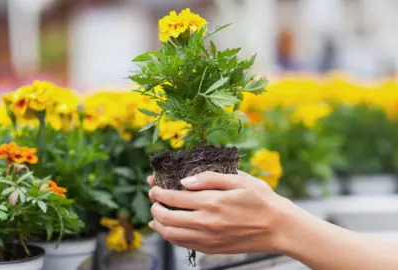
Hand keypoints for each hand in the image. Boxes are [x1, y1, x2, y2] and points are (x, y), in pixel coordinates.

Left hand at [147, 171, 295, 253]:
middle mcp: (206, 222)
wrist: (279, 228)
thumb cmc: (261, 200)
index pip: (173, 197)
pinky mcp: (211, 249)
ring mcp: (208, 239)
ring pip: (171, 234)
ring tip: (155, 215)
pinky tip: (167, 228)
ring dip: (158, 223)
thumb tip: (184, 181)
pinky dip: (169, 236)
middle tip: (153, 197)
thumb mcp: (238, 180)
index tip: (153, 186)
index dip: (158, 191)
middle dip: (154, 206)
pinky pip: (182, 244)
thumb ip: (209, 178)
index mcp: (212, 202)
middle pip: (166, 216)